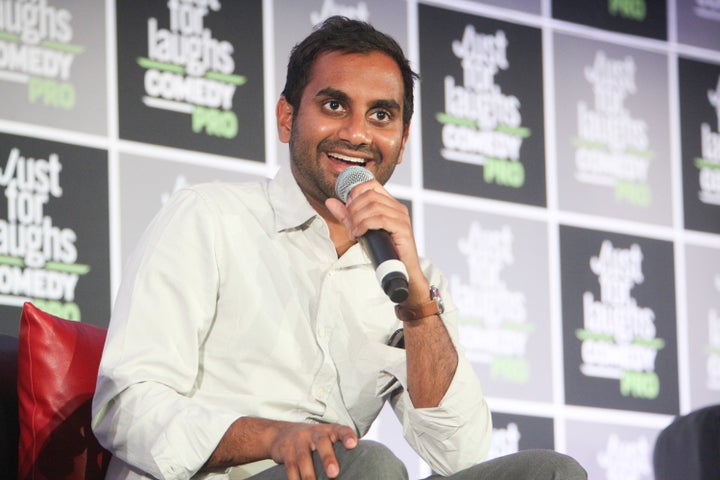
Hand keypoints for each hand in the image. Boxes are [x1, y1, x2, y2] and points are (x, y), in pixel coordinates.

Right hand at [269, 422, 356, 479]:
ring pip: (303, 458)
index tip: (353, 444)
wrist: (280, 433)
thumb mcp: (326, 438)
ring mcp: (298, 441)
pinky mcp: (285, 451)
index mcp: (328, 430)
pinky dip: (295, 479)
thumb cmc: (312, 440)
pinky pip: (290, 467)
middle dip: (328, 458)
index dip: (347, 436)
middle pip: (321, 442)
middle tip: (334, 473)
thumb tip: (359, 468)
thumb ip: (339, 448)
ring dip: (309, 474)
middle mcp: (313, 433)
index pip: (340, 430)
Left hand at [325, 180, 428, 302]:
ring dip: (358, 219)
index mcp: (390, 204)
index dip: (355, 191)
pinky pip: (380, 219)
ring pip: (374, 207)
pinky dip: (365, 225)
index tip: (347, 206)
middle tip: (349, 223)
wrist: (401, 270)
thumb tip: (330, 201)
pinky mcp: (402, 229)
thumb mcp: (361, 229)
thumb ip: (346, 216)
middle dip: (353, 208)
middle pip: (370, 195)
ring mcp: (401, 217)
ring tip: (353, 232)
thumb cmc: (383, 250)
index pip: (372, 184)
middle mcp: (398, 207)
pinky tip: (359, 234)